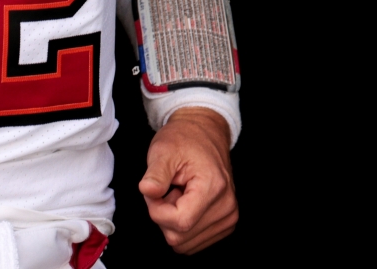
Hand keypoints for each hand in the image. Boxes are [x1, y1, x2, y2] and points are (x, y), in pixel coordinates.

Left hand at [139, 106, 238, 252]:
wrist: (204, 134)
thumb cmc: (184, 140)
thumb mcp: (163, 150)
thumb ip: (155, 174)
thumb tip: (147, 191)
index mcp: (213, 187)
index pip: (179, 222)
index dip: (157, 210)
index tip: (155, 191)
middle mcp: (226, 207)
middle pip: (180, 236)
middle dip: (163, 215)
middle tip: (166, 189)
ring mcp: (228, 217)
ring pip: (184, 243)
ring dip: (173, 222)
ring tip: (178, 194)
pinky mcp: (226, 224)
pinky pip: (193, 242)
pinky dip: (182, 226)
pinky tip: (186, 203)